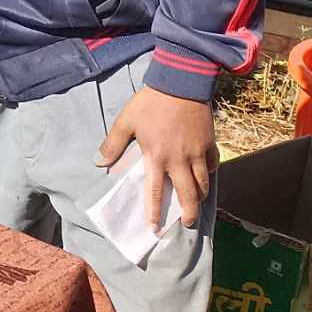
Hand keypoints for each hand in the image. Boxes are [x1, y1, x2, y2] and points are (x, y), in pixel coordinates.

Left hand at [96, 86, 216, 228]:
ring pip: (203, 182)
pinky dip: (210, 173)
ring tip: (197, 204)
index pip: (155, 191)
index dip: (155, 211)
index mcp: (157, 157)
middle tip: (189, 223)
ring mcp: (197, 152)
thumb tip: (98, 163)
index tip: (155, 227)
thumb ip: (113, 144)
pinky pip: (213, 164)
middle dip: (190, 212)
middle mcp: (179, 160)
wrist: (180, 84)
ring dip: (201, 196)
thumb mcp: (125, 121)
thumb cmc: (150, 103)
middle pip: (188, 194)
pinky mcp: (210, 143)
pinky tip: (207, 176)